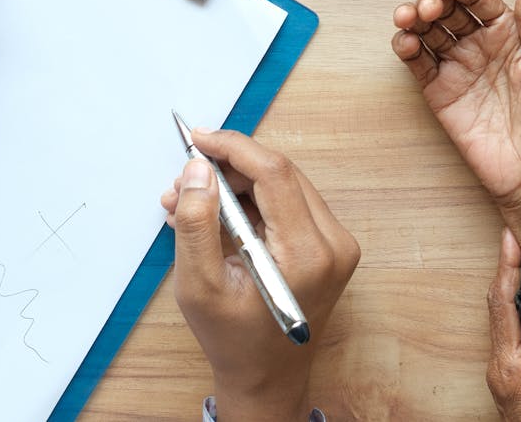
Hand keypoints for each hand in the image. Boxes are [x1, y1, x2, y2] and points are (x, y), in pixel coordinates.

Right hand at [161, 129, 359, 421]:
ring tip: (189, 203)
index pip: (274, 173)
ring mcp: (336, 244)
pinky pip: (287, 203)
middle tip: (184, 181)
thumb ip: (196, 223)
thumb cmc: (235, 341)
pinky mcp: (328, 245)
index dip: (233, 148)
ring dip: (235, 185)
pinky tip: (214, 215)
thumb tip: (199, 171)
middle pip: (279, 174)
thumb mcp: (200, 285)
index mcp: (308, 253)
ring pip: (282, 184)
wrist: (267, 380)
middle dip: (228, 168)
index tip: (198, 140)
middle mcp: (333, 243)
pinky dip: (250, 202)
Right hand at [391, 0, 520, 293]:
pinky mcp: (439, 91)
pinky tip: (406, 42)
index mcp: (509, 32)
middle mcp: (480, 44)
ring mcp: (457, 67)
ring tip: (409, 19)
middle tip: (429, 7)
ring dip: (413, 18)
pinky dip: (406, 48)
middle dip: (433, 0)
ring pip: (428, 31)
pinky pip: (417, 62)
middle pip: (448, 9)